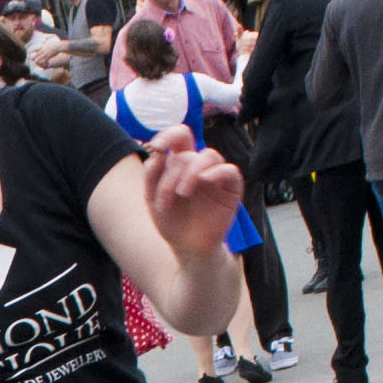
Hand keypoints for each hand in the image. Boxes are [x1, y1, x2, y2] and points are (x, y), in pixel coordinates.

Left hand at [134, 124, 242, 259]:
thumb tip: (157, 152)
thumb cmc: (171, 221)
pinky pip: (229, 170)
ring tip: (182, 193)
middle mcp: (198, 166)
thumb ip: (152, 174)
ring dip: (192, 172)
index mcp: (179, 163)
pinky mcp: (231, 188)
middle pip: (189, 150)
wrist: (187, 247)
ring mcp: (215, 176)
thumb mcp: (152, 198)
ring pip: (209, 155)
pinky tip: (204, 181)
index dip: (168, 135)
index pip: (179, 137)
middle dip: (174, 171)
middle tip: (168, 194)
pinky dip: (216, 172)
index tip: (156, 147)